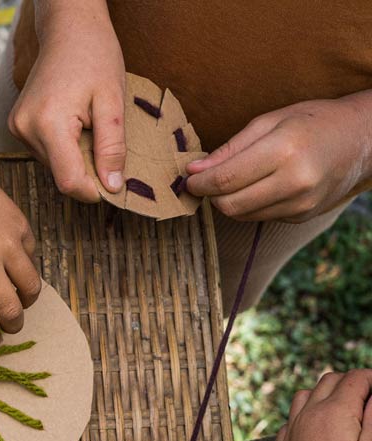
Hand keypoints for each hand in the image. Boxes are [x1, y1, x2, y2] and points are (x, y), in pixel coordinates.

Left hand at [0, 154, 40, 345]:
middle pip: (10, 309)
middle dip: (12, 325)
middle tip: (10, 327)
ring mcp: (7, 245)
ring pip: (30, 288)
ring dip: (26, 303)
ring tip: (18, 304)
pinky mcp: (22, 230)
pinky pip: (30, 261)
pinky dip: (24, 270)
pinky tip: (12, 268)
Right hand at [8, 4, 125, 201]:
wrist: (68, 29)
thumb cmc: (94, 56)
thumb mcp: (113, 102)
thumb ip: (112, 147)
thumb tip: (112, 185)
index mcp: (48, 124)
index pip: (68, 181)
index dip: (93, 190)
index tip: (112, 184)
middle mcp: (25, 129)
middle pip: (61, 175)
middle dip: (87, 169)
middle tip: (105, 142)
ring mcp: (17, 128)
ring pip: (53, 166)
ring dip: (76, 157)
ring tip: (88, 126)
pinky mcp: (17, 126)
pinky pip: (46, 152)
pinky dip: (65, 147)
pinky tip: (74, 123)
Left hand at [186, 94, 371, 222]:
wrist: (360, 139)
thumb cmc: (311, 122)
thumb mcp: (269, 121)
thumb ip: (229, 148)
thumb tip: (193, 170)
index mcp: (284, 150)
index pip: (225, 180)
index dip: (198, 183)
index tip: (188, 178)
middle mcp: (295, 182)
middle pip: (229, 205)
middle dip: (210, 195)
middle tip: (205, 181)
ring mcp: (301, 204)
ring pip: (242, 215)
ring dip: (228, 201)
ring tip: (233, 180)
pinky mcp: (302, 216)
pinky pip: (260, 217)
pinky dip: (249, 205)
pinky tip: (259, 186)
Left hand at [273, 371, 371, 440]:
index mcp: (333, 411)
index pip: (356, 378)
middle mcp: (307, 414)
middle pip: (330, 380)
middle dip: (352, 381)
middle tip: (369, 397)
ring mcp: (291, 430)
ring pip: (305, 394)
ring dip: (325, 393)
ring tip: (344, 408)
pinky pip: (292, 417)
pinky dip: (306, 412)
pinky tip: (318, 428)